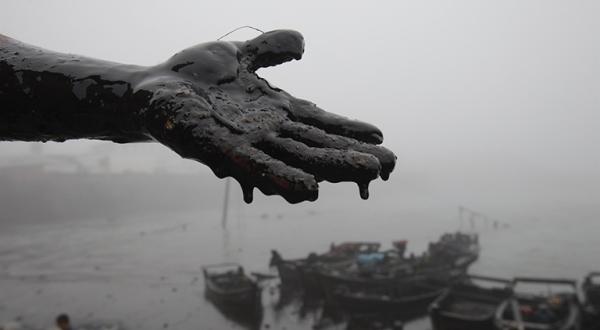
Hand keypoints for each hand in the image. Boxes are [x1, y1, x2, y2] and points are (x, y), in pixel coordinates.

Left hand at [138, 30, 395, 202]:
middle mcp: (267, 132)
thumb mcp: (239, 55)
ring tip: (366, 175)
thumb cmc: (193, 77)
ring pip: (295, 159)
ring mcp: (245, 143)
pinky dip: (280, 179)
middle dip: (352, 155)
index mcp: (275, 111)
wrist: (150, 89)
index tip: (383, 139)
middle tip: (391, 165)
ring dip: (330, 169)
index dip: (350, 132)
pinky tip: (307, 191)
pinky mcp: (218, 149)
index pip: (320, 123)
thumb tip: (304, 44)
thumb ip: (271, 49)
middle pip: (317, 146)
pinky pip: (253, 167)